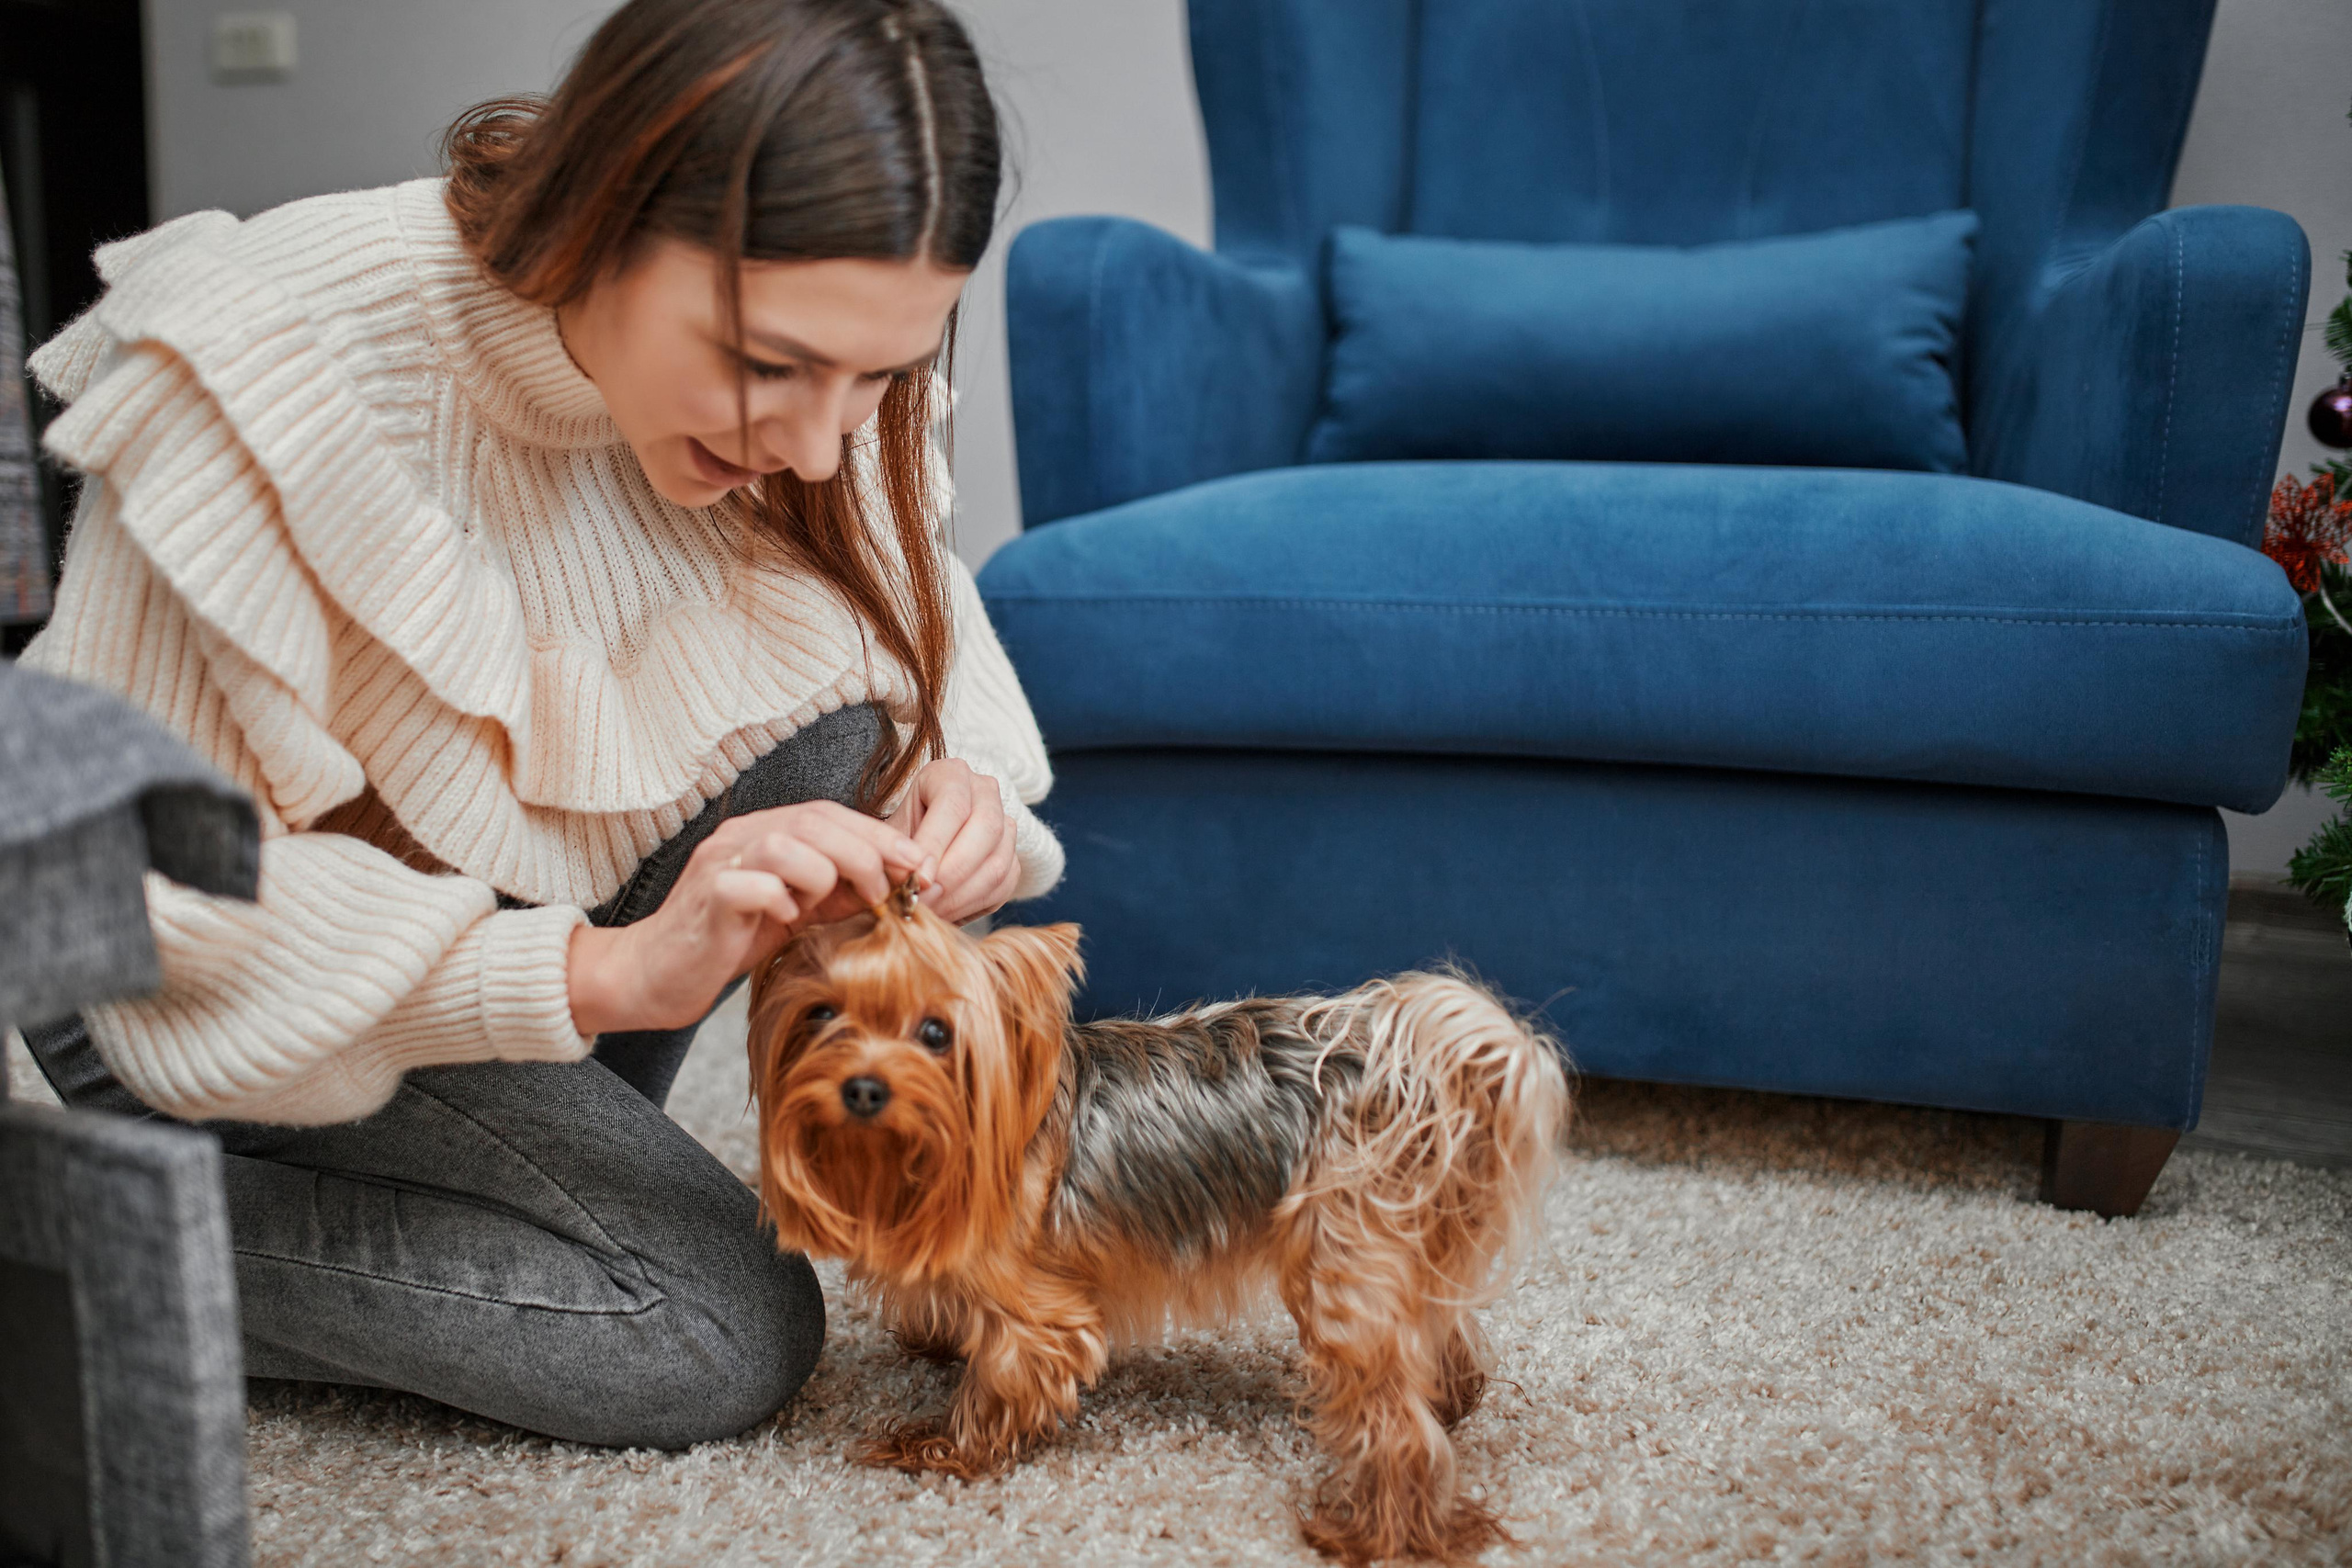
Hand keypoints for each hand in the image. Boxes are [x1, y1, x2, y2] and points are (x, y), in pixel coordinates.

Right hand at [567, 802, 931, 1035]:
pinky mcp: (707, 899)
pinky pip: (753, 885)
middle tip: (886, 892)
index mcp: (762, 833)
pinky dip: (781, 901)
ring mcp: (719, 864)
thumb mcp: (794, 912)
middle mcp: (739, 838)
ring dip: (821, 876)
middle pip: (815, 821)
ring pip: (786, 844)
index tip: (920, 863)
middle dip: (865, 854)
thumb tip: (896, 883)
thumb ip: (836, 893)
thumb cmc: (726, 942)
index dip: (879, 834)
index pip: (830, 813)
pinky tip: (784, 921)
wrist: (655, 975)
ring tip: (823, 908)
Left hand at [888, 758, 1019, 924]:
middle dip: (952, 872)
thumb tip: (906, 881)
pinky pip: (1004, 884)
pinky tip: (946, 913)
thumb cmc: (893, 842)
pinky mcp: (1012, 858)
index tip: (916, 879)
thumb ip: (892, 854)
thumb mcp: (885, 839)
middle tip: (924, 901)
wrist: (910, 855)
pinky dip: (974, 904)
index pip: (952, 804)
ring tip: (930, 913)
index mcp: (950, 774)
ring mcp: (1004, 824)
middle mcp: (984, 791)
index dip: (936, 843)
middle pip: (985, 828)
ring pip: (998, 861)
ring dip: (961, 895)